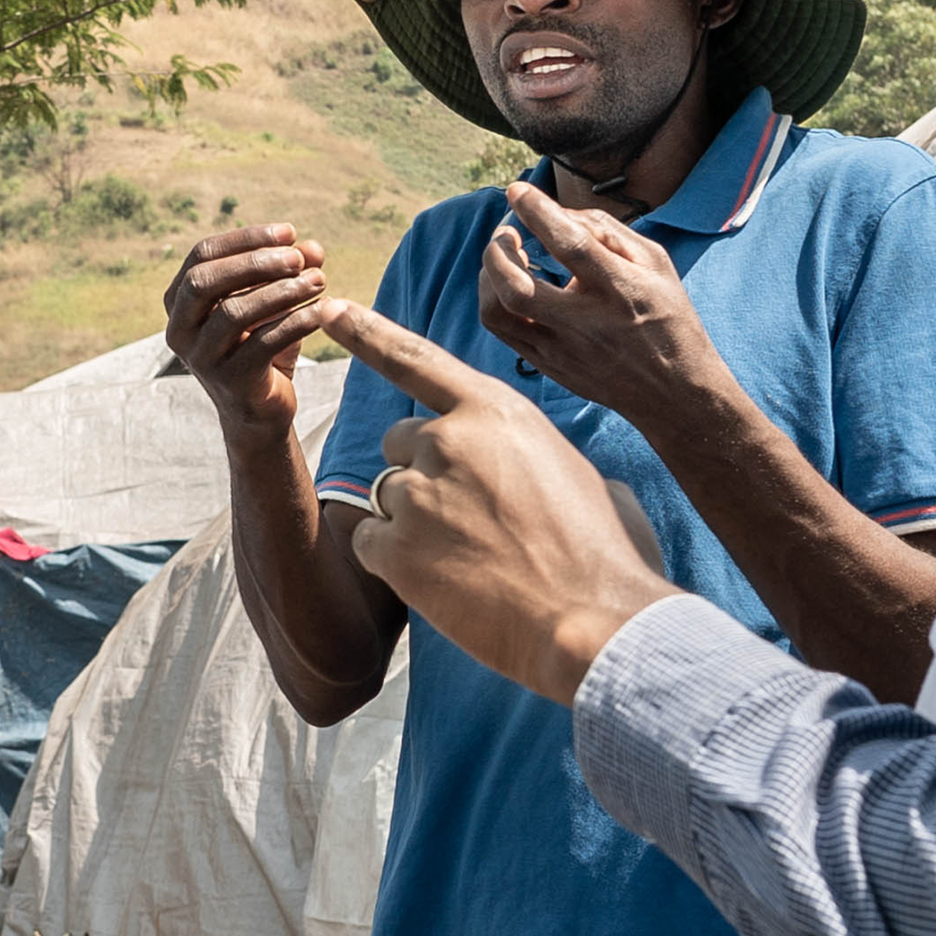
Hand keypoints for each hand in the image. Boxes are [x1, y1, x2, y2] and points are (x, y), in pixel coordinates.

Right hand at [166, 222, 341, 433]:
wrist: (260, 410)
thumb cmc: (262, 346)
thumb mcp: (274, 303)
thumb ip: (290, 272)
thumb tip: (313, 248)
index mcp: (179, 301)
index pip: (202, 255)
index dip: (246, 238)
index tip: (290, 232)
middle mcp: (179, 329)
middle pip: (204, 281)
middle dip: (254, 263)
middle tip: (297, 258)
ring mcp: (201, 358)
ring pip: (233, 313)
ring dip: (281, 292)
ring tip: (319, 280)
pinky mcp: (229, 383)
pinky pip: (262, 344)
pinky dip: (295, 323)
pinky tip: (321, 311)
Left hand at [332, 304, 681, 707]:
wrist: (595, 624)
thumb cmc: (605, 556)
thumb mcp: (584, 478)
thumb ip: (539, 457)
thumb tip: (538, 475)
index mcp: (496, 412)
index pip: (417, 360)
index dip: (368, 334)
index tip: (330, 312)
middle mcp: (447, 441)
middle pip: (400, 442)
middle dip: (424, 473)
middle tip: (472, 521)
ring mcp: (417, 494)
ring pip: (388, 496)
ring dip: (415, 522)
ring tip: (472, 560)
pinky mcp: (395, 551)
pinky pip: (369, 543)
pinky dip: (394, 562)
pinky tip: (443, 583)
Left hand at [480, 183, 746, 439]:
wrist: (673, 394)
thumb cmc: (668, 318)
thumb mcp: (656, 264)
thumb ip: (608, 232)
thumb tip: (559, 212)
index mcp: (620, 291)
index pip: (570, 245)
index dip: (537, 212)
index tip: (517, 190)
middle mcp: (586, 323)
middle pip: (516, 286)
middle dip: (498, 249)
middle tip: (507, 231)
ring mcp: (561, 350)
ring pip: (497, 312)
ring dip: (489, 276)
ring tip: (506, 257)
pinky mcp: (548, 367)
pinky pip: (502, 331)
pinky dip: (495, 298)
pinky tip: (510, 284)